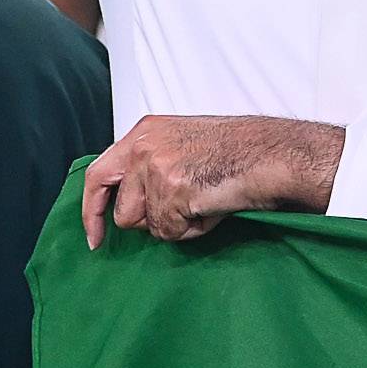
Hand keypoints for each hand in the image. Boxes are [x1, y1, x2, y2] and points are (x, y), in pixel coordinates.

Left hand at [80, 114, 345, 247]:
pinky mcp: (172, 188)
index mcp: (145, 131)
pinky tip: (214, 207)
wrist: (274, 153)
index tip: (94, 236)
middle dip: (145, 223)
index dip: (92, 210)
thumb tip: (136, 208)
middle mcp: (143, 145)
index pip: (97, 174)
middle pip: (121, 209)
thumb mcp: (184, 146)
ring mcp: (156, 166)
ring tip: (205, 203)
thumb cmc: (241, 153)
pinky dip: (194, 228)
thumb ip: (153, 167)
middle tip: (172, 221)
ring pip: (146, 224)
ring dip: (174, 224)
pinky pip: (172, 231)